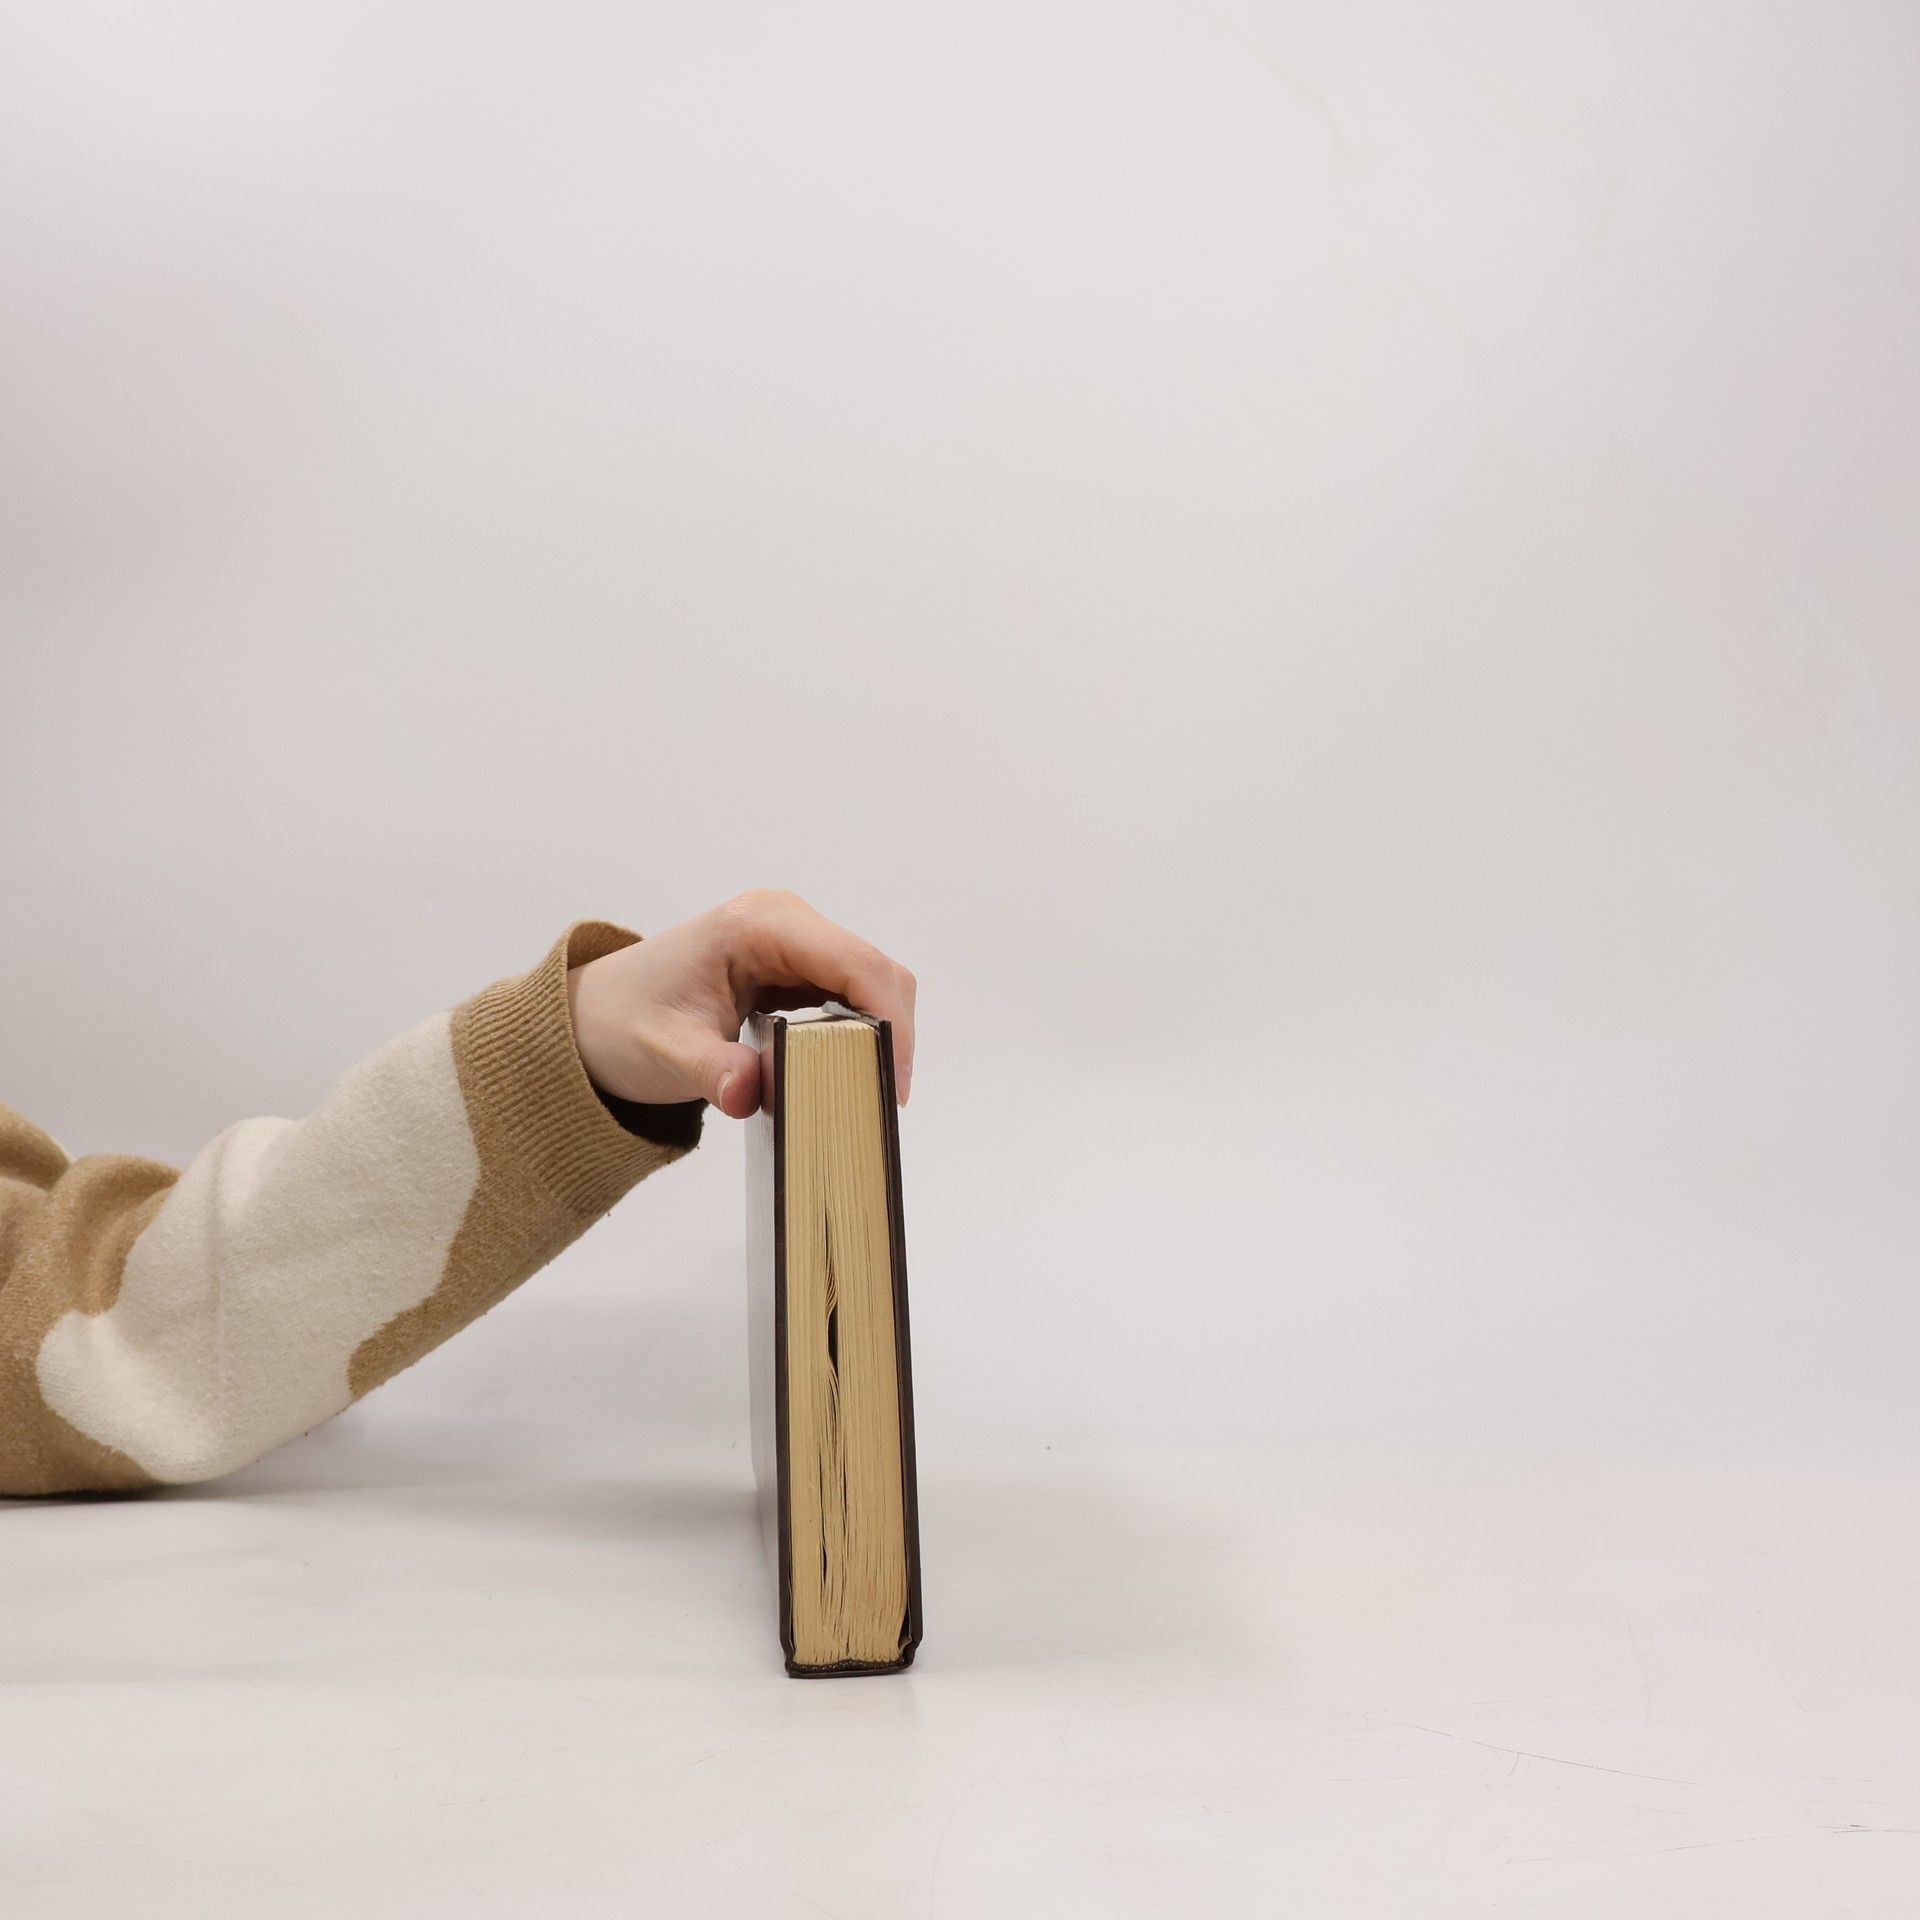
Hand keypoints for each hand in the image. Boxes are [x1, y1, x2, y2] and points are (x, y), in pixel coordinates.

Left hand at [565, 891, 917, 1120]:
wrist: (592, 1014)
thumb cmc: (623, 1020)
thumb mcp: (663, 1052)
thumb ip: (711, 1070)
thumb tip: (750, 1093)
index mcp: (759, 924)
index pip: (854, 963)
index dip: (888, 1021)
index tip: (892, 1083)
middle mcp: (785, 920)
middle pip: (874, 970)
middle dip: (891, 1032)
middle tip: (885, 1098)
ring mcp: (793, 942)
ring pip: (869, 982)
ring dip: (879, 1034)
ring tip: (871, 1092)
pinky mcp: (794, 967)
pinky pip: (848, 995)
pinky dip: (859, 1033)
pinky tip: (849, 1074)